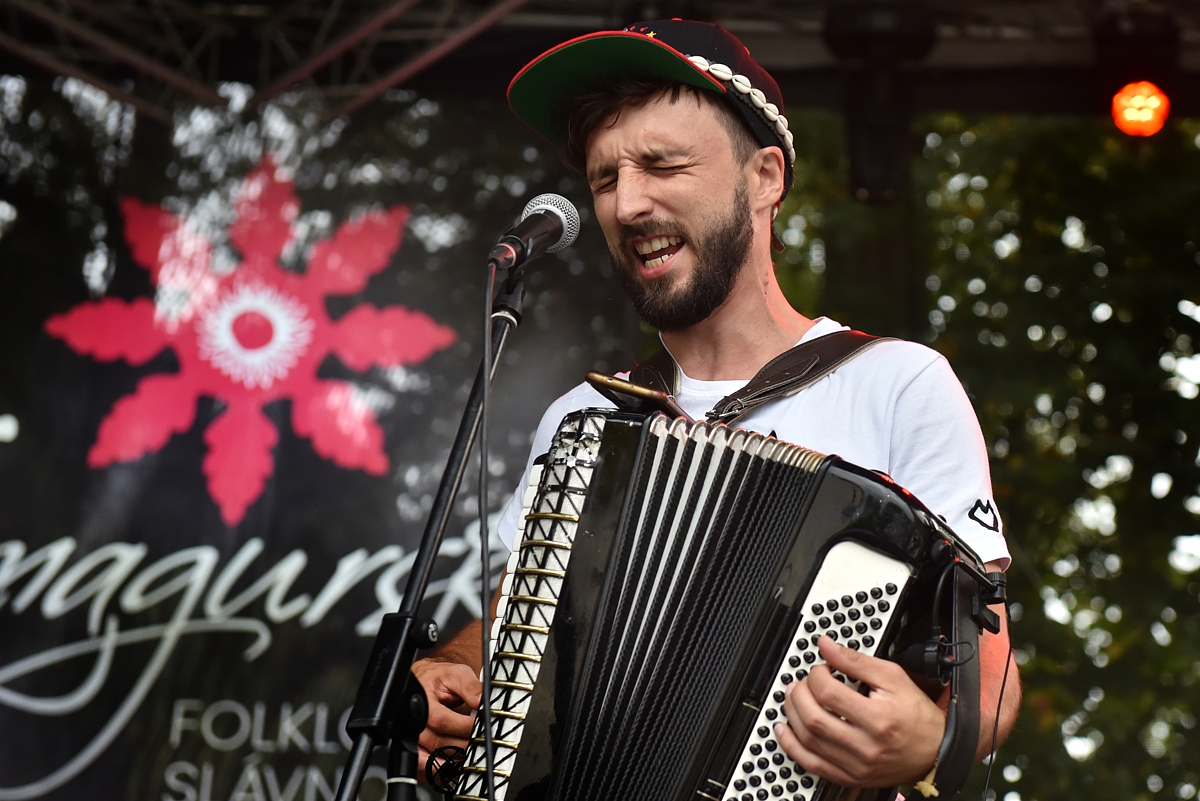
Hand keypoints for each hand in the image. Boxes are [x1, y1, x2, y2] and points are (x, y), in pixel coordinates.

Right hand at [412, 657, 481, 779]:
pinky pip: (425, 770)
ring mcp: (411, 740)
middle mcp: (414, 724)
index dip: (465, 726)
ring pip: (433, 759)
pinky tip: (454, 761)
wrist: (422, 683)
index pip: (442, 721)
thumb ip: (470, 687)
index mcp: (422, 704)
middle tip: (480, 740)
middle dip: (464, 745)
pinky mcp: (414, 752)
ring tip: (470, 750)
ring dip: (455, 759)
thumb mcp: (456, 674)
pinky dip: (441, 770)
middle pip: (438, 744)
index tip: (482, 726)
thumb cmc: (438, 680)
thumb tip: (482, 700)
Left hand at [774, 636, 944, 787]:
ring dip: (792, 716)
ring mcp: (856, 765)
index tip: (820, 669)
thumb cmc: (917, 716)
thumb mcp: (893, 678)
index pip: (829, 695)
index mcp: (878, 719)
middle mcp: (866, 746)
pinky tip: (785, 730)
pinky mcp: (850, 777)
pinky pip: (812, 765)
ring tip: (794, 699)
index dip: (816, 676)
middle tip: (801, 683)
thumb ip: (857, 661)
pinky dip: (792, 747)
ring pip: (809, 741)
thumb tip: (827, 646)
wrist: (935, 751)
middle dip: (799, 695)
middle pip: (814, 719)